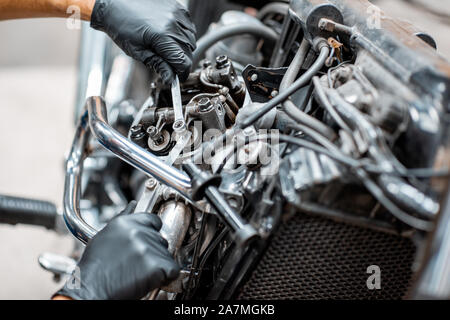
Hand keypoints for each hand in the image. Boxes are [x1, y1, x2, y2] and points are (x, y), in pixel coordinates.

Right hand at [54, 202, 179, 299]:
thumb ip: (123, 218)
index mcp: (125, 223)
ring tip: (137, 271)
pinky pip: (172, 269)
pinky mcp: (156, 265)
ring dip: (157, 264)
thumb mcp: (104, 236)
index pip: (154, 220)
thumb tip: (133, 205)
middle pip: (161, 239)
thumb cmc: (95, 268)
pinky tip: (148, 278)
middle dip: (153, 252)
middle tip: (136, 263)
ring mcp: (148, 248)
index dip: (151, 234)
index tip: (145, 244)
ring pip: (166, 254)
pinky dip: (165, 276)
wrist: (91, 291)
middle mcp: (138, 232)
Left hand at [90, 0, 196, 83]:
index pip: (183, 62)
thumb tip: (171, 78)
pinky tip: (171, 36)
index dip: (182, 73)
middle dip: (181, 61)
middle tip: (170, 64)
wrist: (114, 4)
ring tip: (168, 48)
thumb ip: (158, 65)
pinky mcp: (177, 7)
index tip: (178, 77)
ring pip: (191, 39)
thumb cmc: (121, 26)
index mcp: (162, 36)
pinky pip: (189, 27)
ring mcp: (176, 14)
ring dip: (183, 48)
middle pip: (188, 51)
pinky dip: (184, 34)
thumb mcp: (138, 52)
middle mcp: (173, 23)